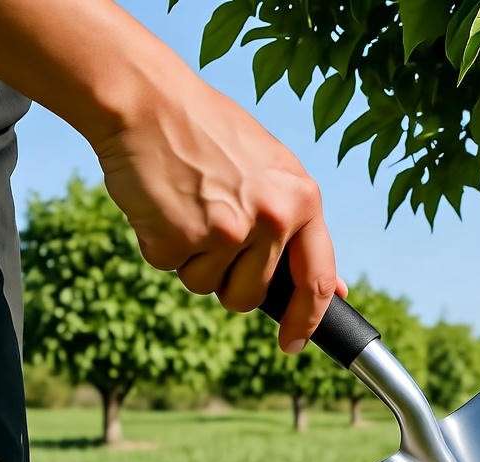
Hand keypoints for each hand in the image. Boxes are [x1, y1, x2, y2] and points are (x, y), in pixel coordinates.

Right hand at [91, 81, 346, 352]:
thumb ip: (300, 229)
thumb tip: (332, 289)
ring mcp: (226, 232)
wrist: (147, 100)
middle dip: (228, 278)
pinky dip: (160, 244)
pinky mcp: (179, 239)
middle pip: (250, 295)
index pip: (316, 280)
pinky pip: (169, 267)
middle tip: (210, 228)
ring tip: (188, 206)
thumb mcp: (274, 172)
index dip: (308, 320)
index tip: (295, 343)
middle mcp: (272, 219)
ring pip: (208, 287)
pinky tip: (163, 203)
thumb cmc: (210, 134)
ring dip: (193, 260)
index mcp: (303, 200)